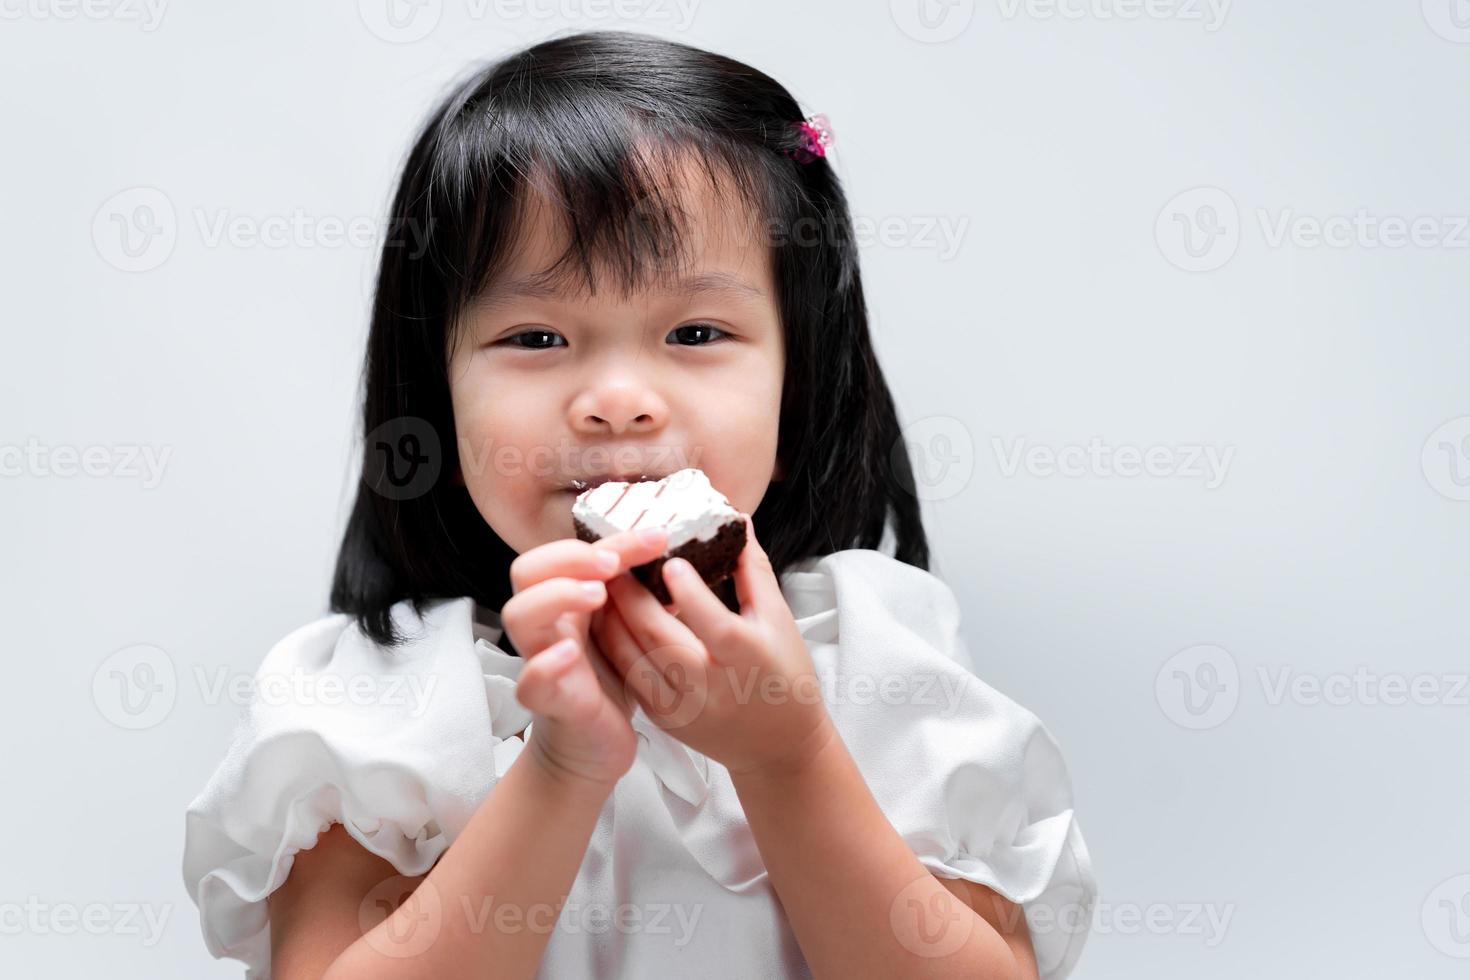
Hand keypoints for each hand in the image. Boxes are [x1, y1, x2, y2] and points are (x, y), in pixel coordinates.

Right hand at [500, 527, 670, 787]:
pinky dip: (545, 663)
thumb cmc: (613, 681)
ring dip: (557, 596)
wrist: (597, 744)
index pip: (567, 552)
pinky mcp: (547, 700)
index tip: (656, 538)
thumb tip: (683, 557)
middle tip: (613, 564)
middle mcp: (547, 624)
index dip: (608, 539)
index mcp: (566, 602)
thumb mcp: (628, 630)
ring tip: (598, 596)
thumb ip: (637, 594)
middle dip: (570, 559)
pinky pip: (529, 680)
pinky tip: (569, 653)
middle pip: (526, 571)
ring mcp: (540, 659)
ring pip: (518, 614)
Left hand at [591, 514, 834, 776]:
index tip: (669, 560)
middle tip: (613, 558)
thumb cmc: (785, 673)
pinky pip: (628, 675)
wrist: (778, 746)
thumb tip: (737, 520)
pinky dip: (612, 643)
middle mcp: (711, 686)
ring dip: (612, 617)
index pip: (712, 622)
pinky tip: (603, 616)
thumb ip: (753, 570)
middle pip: (660, 637)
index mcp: (746, 658)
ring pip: (634, 656)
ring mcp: (683, 705)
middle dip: (630, 595)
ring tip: (599, 581)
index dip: (688, 592)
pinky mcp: (663, 717)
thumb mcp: (778, 619)